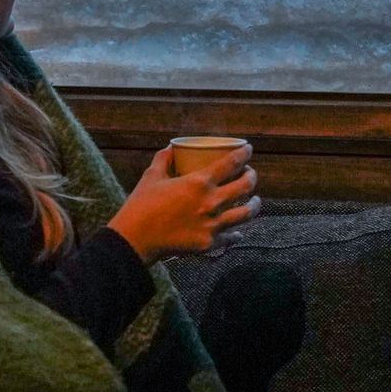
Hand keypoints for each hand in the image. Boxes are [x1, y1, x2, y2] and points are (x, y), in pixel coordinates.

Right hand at [108, 143, 260, 264]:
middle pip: (245, 187)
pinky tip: (238, 231)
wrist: (135, 239)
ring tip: (255, 201)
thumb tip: (170, 148)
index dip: (244, 154)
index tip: (248, 149)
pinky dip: (237, 233)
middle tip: (249, 173)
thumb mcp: (152, 177)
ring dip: (255, 204)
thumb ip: (163, 160)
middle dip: (252, 176)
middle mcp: (211, 203)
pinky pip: (232, 236)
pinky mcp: (209, 243)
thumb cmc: (142, 205)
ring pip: (246, 213)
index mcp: (199, 182)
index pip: (231, 163)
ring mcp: (213, 225)